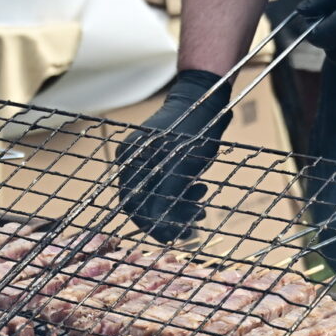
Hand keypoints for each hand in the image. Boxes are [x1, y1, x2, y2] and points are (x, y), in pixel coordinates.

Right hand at [117, 70, 231, 242]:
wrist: (204, 97)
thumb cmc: (194, 126)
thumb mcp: (182, 164)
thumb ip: (166, 193)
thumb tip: (156, 224)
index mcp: (132, 160)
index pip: (132, 204)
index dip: (151, 225)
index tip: (172, 237)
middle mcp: (135, 161)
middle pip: (146, 202)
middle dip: (172, 217)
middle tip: (195, 223)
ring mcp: (148, 159)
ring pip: (160, 196)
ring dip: (182, 206)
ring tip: (202, 207)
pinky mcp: (164, 159)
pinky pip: (169, 185)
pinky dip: (185, 193)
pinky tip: (201, 191)